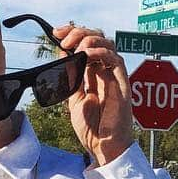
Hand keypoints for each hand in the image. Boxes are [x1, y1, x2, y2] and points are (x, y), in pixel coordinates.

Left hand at [54, 23, 135, 165]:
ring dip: (90, 39)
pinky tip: (87, 54)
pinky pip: (115, 60)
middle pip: (97, 38)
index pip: (85, 43)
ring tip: (76, 47)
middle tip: (64, 39)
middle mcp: (104, 70)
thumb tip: (62, 54)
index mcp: (92, 73)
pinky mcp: (122, 83)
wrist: (102, 146)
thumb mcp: (73, 97)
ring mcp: (113, 76)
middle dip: (79, 32)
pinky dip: (101, 52)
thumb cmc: (90, 127)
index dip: (72, 33)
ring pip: (108, 43)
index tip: (55, 33)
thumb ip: (70, 76)